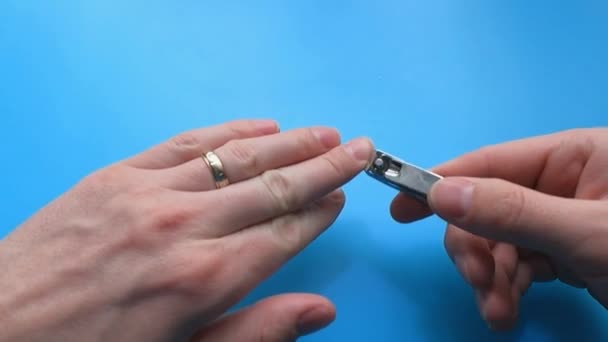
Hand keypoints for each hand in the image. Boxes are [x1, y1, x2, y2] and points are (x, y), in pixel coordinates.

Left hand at [0, 119, 374, 340]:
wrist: (2, 328)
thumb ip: (256, 331)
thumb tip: (320, 309)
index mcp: (205, 280)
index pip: (284, 232)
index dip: (320, 211)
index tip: (344, 195)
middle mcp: (185, 227)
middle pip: (273, 187)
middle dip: (324, 167)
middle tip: (359, 148)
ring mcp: (149, 194)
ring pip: (236, 159)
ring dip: (288, 143)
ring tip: (323, 133)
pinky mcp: (116, 175)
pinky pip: (185, 144)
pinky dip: (227, 132)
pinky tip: (259, 125)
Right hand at [390, 128, 607, 329]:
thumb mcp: (585, 232)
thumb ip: (515, 212)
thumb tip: (441, 194)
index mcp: (571, 155)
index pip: (490, 163)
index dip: (441, 184)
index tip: (400, 209)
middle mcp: (560, 183)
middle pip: (487, 210)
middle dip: (476, 251)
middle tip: (476, 280)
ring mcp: (560, 220)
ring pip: (499, 244)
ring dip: (491, 280)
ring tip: (498, 313)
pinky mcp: (563, 253)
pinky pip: (518, 266)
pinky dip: (508, 289)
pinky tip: (507, 311)